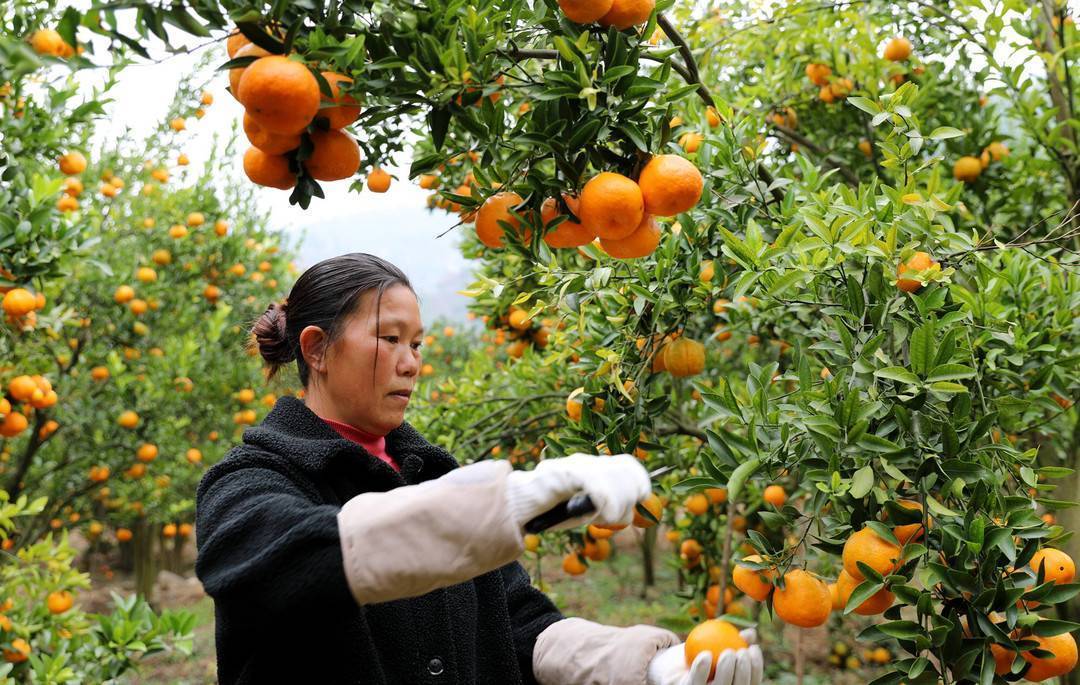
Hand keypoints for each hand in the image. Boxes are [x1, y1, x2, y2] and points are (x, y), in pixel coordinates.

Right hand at [504, 453, 650, 531]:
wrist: (515, 507)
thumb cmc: (550, 511)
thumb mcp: (585, 512)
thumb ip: (606, 510)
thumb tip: (631, 515)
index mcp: (594, 468)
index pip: (626, 464)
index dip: (640, 480)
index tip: (642, 499)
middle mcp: (585, 461)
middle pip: (623, 468)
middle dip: (629, 495)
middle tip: (617, 517)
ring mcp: (572, 465)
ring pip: (610, 474)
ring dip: (617, 501)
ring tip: (606, 519)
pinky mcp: (559, 472)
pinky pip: (592, 481)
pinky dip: (604, 499)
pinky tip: (601, 514)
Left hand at [646, 628, 762, 684]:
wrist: (671, 663)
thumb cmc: (699, 652)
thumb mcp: (717, 643)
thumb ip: (734, 639)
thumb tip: (751, 633)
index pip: (751, 682)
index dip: (756, 668)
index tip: (754, 648)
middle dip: (743, 671)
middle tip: (741, 651)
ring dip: (726, 671)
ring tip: (728, 652)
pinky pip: (695, 683)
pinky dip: (701, 670)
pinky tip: (706, 655)